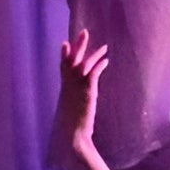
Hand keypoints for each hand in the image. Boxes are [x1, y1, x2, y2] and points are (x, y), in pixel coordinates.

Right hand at [53, 32, 107, 155]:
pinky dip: (98, 66)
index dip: (65, 55)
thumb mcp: (73, 112)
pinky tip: (106, 60)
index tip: (65, 43)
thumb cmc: (73, 129)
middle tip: (84, 31)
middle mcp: (68, 87)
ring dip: (93, 54)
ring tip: (104, 46)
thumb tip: (81, 101)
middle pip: (71, 61)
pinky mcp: (86, 93)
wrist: (73, 138)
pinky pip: (92, 74)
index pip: (63, 68)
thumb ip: (76, 103)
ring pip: (83, 65)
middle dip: (78, 46)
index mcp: (64, 91)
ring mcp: (76, 89)